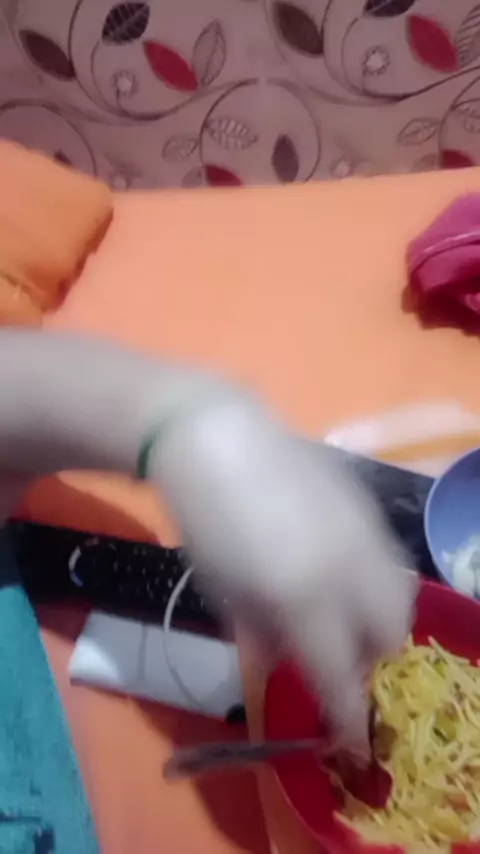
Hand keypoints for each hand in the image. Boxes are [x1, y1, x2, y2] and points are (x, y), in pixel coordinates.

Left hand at [149, 395, 415, 758]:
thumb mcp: (224, 593)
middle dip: (368, 658)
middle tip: (333, 655)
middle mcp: (350, 569)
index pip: (343, 676)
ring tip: (336, 610)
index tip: (346, 735)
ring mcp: (365, 533)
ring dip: (376, 618)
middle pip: (391, 634)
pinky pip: (387, 559)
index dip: (349, 715)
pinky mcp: (367, 506)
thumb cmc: (206, 524)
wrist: (218, 441)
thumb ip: (267, 635)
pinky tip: (333, 565)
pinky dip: (370, 579)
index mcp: (305, 598)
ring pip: (400, 594)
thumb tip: (294, 658)